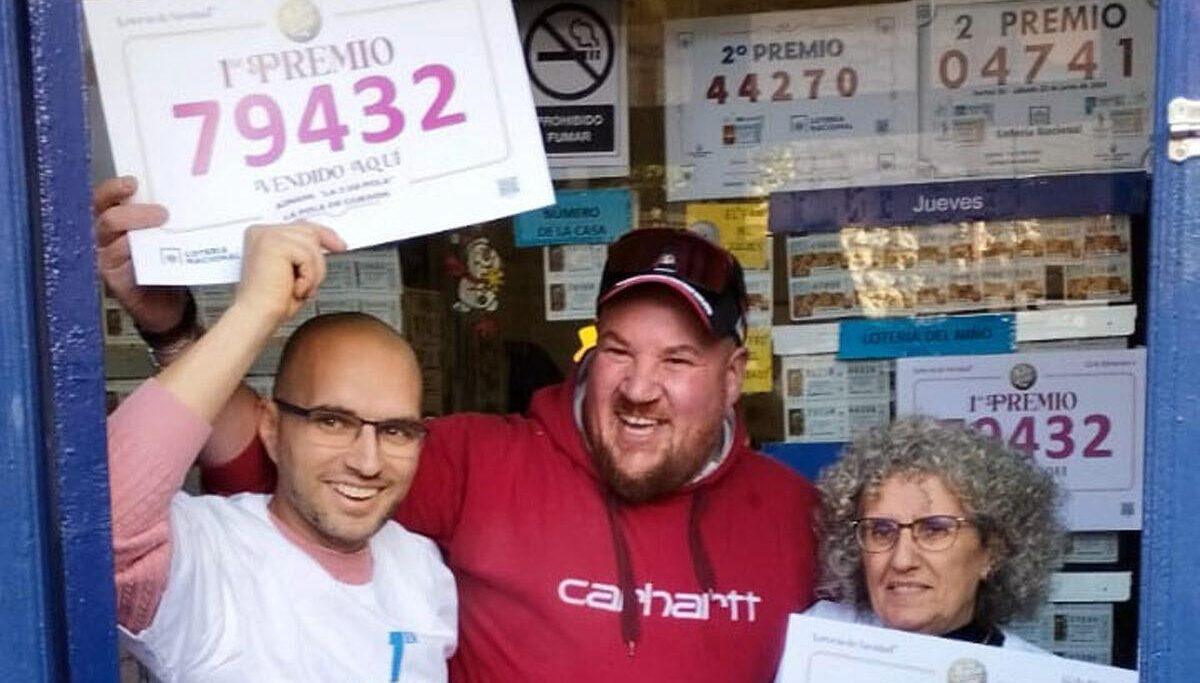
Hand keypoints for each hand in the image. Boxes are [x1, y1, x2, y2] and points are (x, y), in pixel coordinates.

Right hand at [93, 176, 188, 333]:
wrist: (171, 307)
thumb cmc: (170, 268)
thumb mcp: (172, 238)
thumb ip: (173, 220)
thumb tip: (197, 197)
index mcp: (121, 220)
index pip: (107, 197)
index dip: (115, 187)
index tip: (134, 182)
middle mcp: (108, 235)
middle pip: (105, 212)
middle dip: (132, 209)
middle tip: (161, 212)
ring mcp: (106, 255)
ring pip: (108, 231)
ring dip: (134, 225)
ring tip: (161, 225)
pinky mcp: (110, 275)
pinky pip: (114, 257)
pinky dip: (131, 251)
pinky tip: (152, 252)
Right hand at [233, 223, 346, 327]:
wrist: (257, 315)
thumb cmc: (271, 301)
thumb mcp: (293, 270)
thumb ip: (303, 252)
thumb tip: (328, 242)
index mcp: (261, 235)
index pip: (299, 226)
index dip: (323, 234)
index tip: (340, 245)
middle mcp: (261, 231)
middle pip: (309, 232)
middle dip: (320, 258)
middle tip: (322, 275)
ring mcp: (267, 236)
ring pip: (311, 245)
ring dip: (314, 272)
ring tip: (301, 289)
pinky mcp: (274, 244)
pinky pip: (308, 256)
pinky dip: (308, 277)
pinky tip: (295, 289)